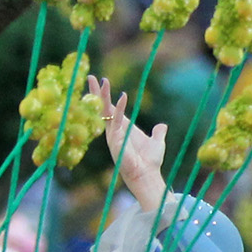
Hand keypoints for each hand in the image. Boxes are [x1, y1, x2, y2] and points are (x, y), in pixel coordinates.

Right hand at [88, 76, 165, 209]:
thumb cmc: (150, 162)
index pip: (110, 108)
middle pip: (102, 107)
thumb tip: (161, 126)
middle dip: (95, 92)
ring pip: (105, 111)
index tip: (100, 81)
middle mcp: (114, 130)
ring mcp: (112, 135)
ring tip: (101, 80)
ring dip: (102, 96)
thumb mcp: (156, 142)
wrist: (146, 175)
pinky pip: (116, 121)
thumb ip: (157, 132)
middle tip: (90, 76)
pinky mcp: (115, 140)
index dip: (105, 96)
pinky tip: (122, 96)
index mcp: (122, 128)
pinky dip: (119, 108)